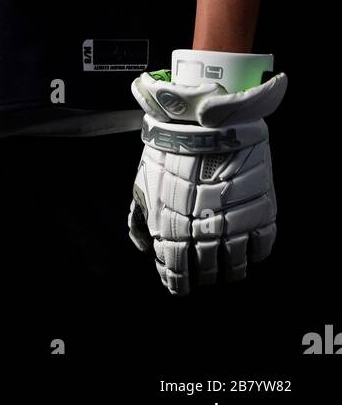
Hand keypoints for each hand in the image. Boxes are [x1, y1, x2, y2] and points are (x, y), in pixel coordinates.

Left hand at [127, 68, 286, 294]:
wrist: (204, 119)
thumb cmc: (168, 150)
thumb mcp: (143, 182)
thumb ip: (140, 218)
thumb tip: (143, 246)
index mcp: (173, 227)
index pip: (176, 270)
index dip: (177, 282)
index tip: (179, 286)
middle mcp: (205, 230)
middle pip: (206, 269)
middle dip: (203, 276)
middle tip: (204, 277)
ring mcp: (236, 220)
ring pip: (236, 263)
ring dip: (232, 271)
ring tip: (230, 272)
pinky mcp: (261, 207)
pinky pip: (263, 243)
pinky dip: (257, 254)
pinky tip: (251, 253)